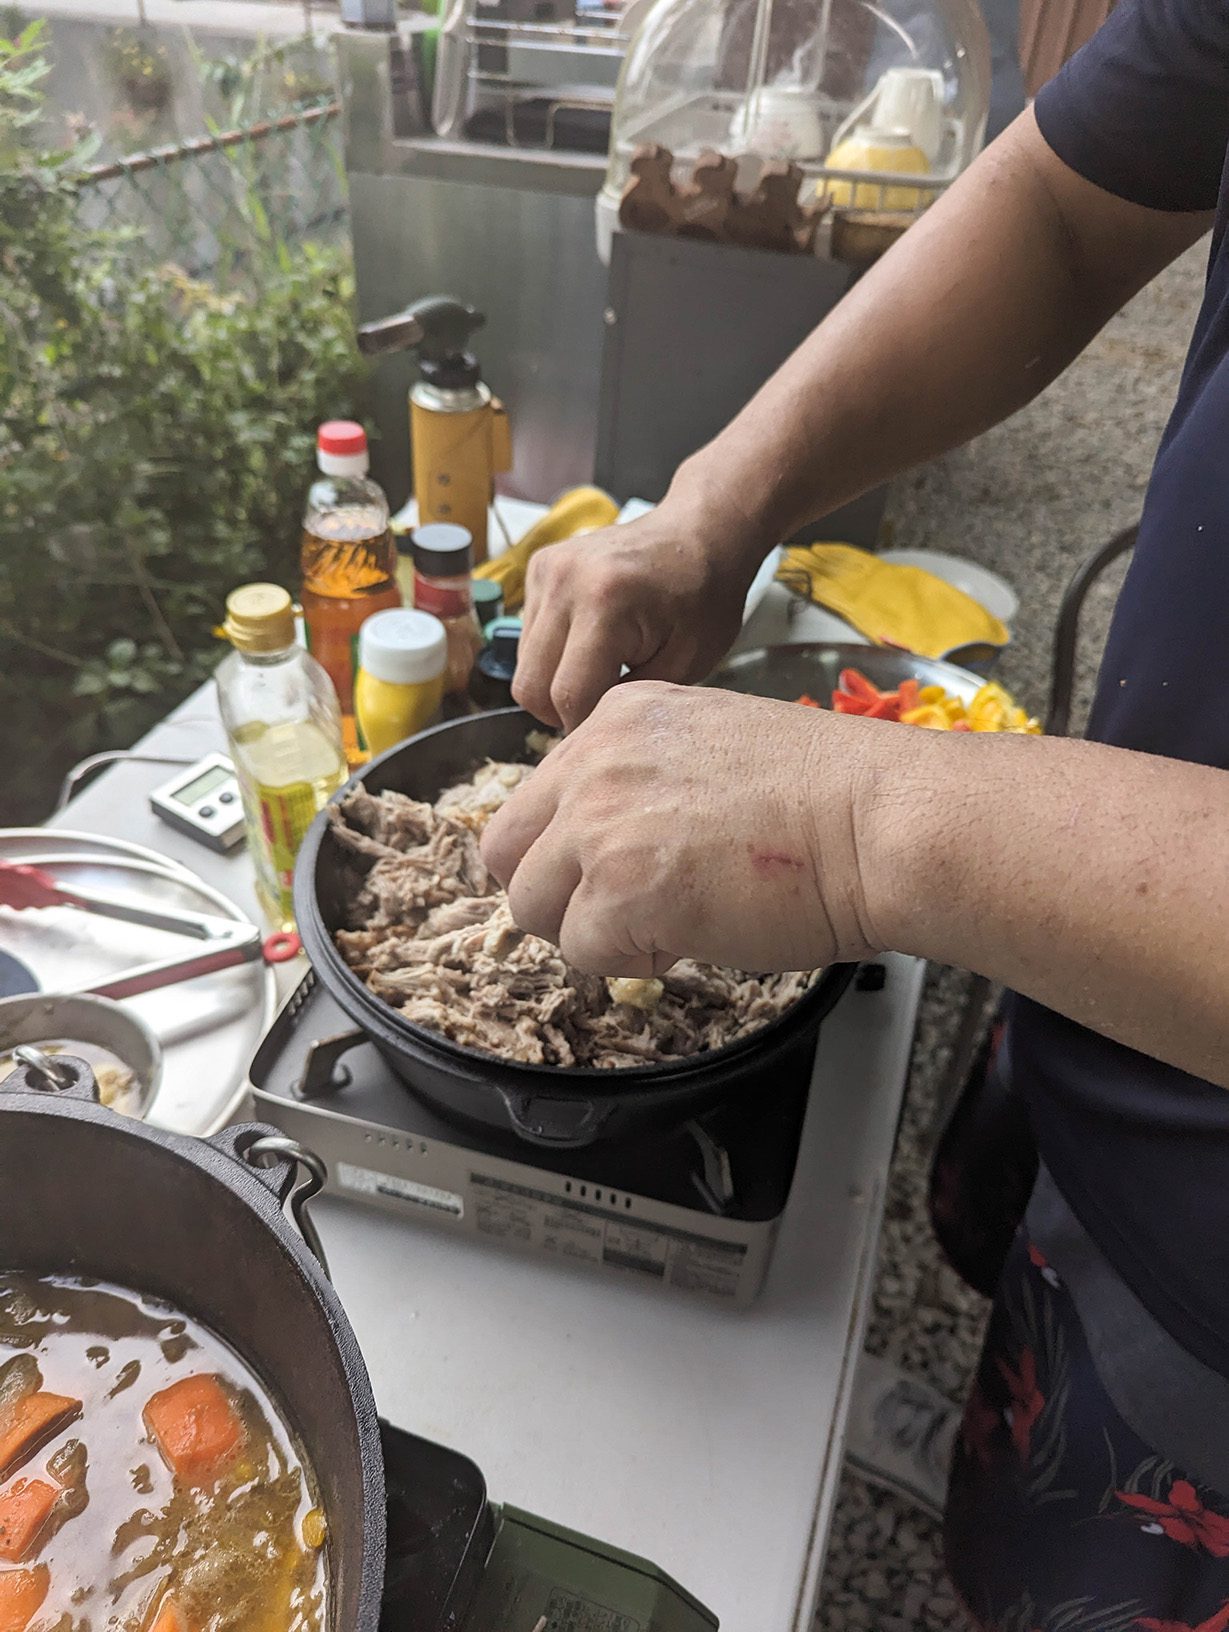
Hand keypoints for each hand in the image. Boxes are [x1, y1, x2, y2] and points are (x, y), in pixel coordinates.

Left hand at [481, 681, 886, 976]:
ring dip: (590, 930)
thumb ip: (646, 778)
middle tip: (621, 910)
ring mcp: (599, 826)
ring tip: (668, 923)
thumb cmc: (830, 793)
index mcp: (617, 719)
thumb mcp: (713, 746)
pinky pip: (584, 952)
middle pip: (507, 851)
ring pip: (532, 908)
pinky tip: (692, 937)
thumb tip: (618, 840)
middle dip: (554, 892)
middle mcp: (594, 762)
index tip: (613, 869)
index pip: (538, 797)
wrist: (879, 821)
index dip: (569, 847)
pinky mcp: (618, 892)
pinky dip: (632, 962)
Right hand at [512, 502, 765, 732]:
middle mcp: (564, 582)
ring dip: (554, 682)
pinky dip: (552, 654)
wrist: (700, 533)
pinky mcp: (538, 568)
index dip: (587, 728)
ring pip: (523, 666)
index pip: (569, 697)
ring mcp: (546, 571)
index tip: (611, 732)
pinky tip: (590, 643)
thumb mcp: (687, 664)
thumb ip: (631, 701)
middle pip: (530, 688)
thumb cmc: (705, 599)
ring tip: (600, 670)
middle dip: (562, 711)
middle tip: (602, 707)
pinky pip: (527, 637)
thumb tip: (587, 732)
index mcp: (606, 604)